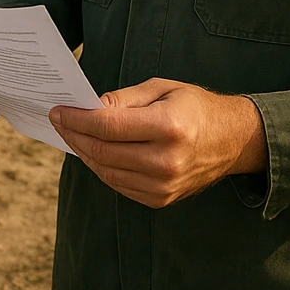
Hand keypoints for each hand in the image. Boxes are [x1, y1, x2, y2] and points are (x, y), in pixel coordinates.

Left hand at [49, 78, 266, 208]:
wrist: (232, 141)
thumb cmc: (194, 107)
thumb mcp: (162, 89)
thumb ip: (124, 99)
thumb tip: (89, 107)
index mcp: (168, 127)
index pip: (108, 126)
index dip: (77, 119)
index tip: (58, 110)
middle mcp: (166, 161)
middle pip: (103, 151)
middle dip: (74, 135)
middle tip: (59, 120)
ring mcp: (163, 186)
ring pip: (106, 171)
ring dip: (83, 152)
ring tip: (71, 134)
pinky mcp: (160, 200)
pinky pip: (118, 184)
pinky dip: (100, 167)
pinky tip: (92, 150)